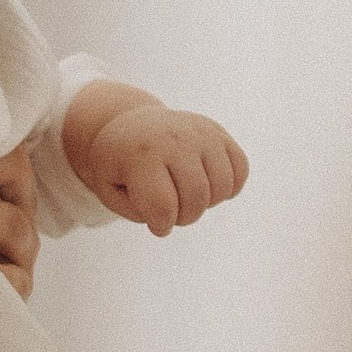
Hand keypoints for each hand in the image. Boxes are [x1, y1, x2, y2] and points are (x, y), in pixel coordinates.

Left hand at [78, 101, 247, 235]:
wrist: (132, 125)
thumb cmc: (120, 164)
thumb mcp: (111, 190)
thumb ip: (138, 210)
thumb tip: (169, 217)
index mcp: (141, 153)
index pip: (163, 207)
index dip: (161, 226)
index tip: (155, 224)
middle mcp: (174, 138)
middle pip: (196, 199)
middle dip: (184, 217)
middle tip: (171, 211)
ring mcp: (201, 132)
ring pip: (222, 187)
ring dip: (206, 204)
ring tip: (186, 196)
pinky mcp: (219, 132)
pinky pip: (240, 171)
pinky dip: (228, 188)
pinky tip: (206, 184)